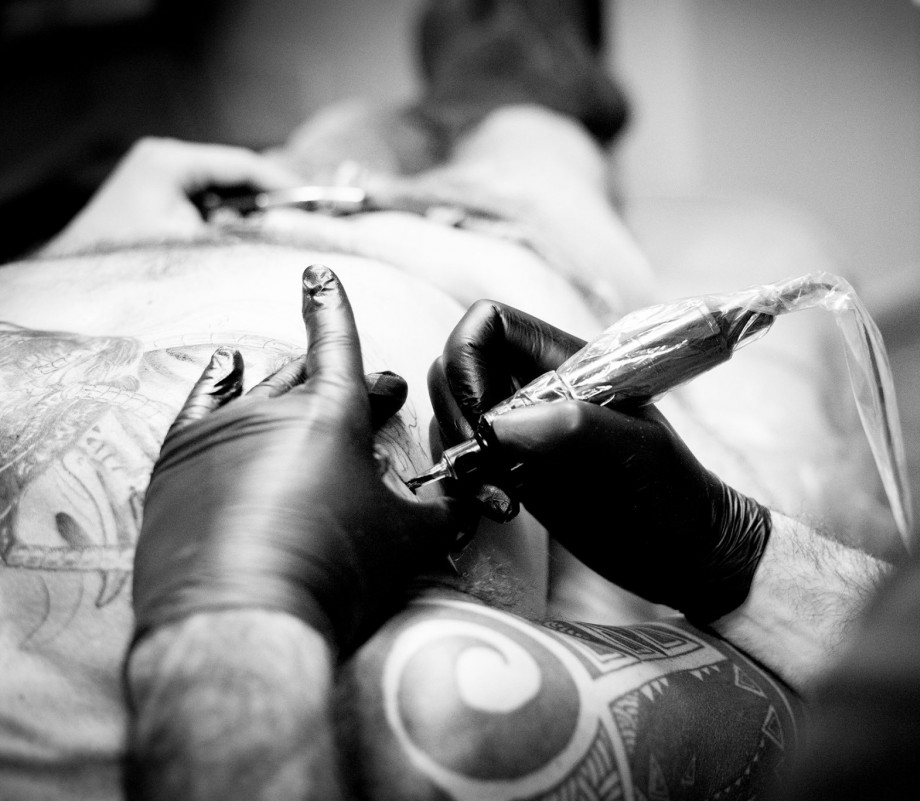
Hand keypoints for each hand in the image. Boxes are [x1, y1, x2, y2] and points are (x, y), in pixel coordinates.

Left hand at [44, 137, 300, 253]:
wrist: (72, 292)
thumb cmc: (127, 266)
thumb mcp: (198, 247)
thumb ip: (246, 235)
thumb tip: (293, 234)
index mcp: (170, 160)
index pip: (242, 163)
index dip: (284, 183)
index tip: (316, 202)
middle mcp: (161, 160)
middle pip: (233, 175)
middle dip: (269, 200)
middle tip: (305, 220)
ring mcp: (154, 178)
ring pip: (220, 192)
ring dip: (248, 214)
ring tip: (280, 234)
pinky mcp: (152, 200)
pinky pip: (203, 205)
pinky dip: (226, 222)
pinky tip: (245, 242)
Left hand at [133, 265, 472, 657]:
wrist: (244, 624)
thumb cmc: (336, 574)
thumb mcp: (411, 540)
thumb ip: (445, 509)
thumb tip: (477, 500)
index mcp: (330, 414)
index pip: (335, 340)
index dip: (331, 304)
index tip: (318, 271)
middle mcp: (269, 408)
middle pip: (307, 372)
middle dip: (343, 375)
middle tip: (381, 395)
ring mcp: (217, 433)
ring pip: (256, 389)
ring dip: (287, 385)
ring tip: (307, 386)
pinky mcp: (178, 463)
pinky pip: (199, 404)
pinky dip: (216, 381)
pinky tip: (224, 365)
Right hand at [428, 300, 771, 622]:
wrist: (686, 553)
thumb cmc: (675, 496)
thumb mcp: (639, 455)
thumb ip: (578, 426)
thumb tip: (502, 423)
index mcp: (565, 363)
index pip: (487, 325)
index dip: (469, 362)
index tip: (485, 418)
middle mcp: (535, 388)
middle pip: (454, 368)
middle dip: (456, 416)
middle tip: (489, 464)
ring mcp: (521, 431)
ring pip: (451, 416)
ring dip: (459, 458)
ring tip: (501, 498)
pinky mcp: (512, 471)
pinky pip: (462, 461)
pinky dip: (463, 485)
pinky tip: (497, 510)